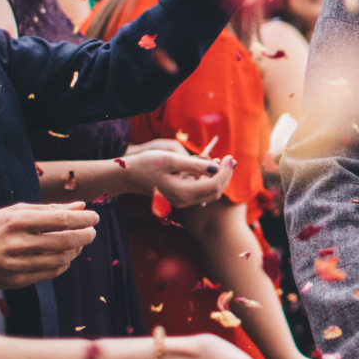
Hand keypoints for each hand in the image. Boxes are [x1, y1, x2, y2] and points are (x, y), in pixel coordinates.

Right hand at [0, 201, 97, 289]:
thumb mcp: (13, 212)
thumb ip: (47, 209)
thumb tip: (80, 206)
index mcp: (16, 221)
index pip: (60, 220)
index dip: (83, 219)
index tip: (94, 217)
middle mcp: (17, 243)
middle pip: (65, 241)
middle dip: (85, 235)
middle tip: (92, 232)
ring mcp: (17, 264)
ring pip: (61, 259)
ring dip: (75, 250)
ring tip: (78, 243)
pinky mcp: (17, 281)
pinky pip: (51, 273)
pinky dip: (63, 264)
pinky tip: (64, 256)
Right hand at [120, 148, 234, 207]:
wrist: (127, 176)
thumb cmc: (147, 164)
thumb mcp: (172, 160)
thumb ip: (196, 165)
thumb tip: (217, 167)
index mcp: (183, 193)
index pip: (214, 185)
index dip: (226, 171)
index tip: (231, 157)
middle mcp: (184, 201)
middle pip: (215, 192)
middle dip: (226, 176)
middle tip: (231, 159)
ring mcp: (181, 202)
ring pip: (209, 194)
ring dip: (219, 179)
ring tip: (223, 162)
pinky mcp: (179, 198)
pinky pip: (201, 192)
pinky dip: (209, 181)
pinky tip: (210, 168)